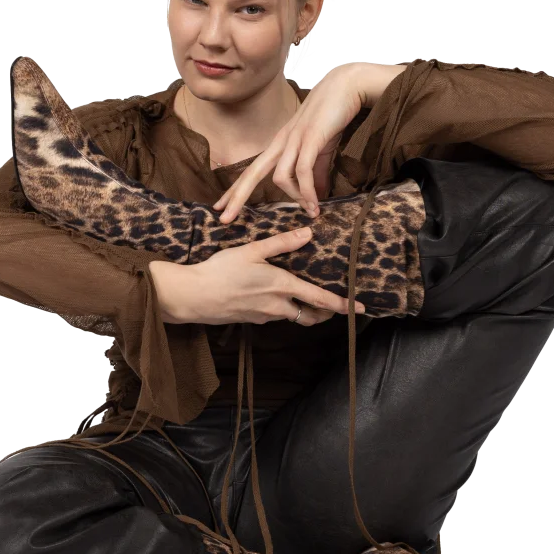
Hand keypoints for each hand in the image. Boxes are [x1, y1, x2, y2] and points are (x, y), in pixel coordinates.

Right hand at [169, 227, 366, 325]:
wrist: (194, 297)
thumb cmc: (221, 271)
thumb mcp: (252, 251)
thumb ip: (281, 243)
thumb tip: (308, 232)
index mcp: (282, 286)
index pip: (320, 300)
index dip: (342, 305)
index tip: (359, 309)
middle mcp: (277, 306)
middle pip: (310, 316)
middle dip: (325, 314)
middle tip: (335, 308)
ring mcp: (264, 316)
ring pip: (292, 317)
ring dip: (304, 312)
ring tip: (308, 302)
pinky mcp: (251, 320)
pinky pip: (274, 317)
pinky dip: (282, 310)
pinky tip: (274, 299)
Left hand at [212, 64, 365, 222]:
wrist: (347, 86)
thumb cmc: (333, 116)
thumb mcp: (321, 150)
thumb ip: (316, 174)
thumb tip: (315, 198)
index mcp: (280, 144)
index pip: (251, 170)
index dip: (235, 189)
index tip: (221, 206)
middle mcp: (281, 142)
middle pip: (252, 173)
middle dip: (237, 197)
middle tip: (224, 219)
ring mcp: (294, 139)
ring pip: (279, 177)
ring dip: (294, 198)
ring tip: (310, 211)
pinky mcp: (310, 138)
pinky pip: (302, 171)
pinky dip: (307, 191)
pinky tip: (315, 204)